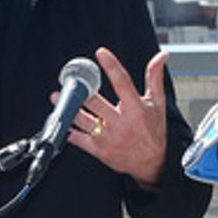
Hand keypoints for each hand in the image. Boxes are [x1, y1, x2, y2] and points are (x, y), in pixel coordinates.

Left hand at [65, 47, 167, 188]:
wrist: (152, 163)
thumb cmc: (153, 131)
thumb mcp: (158, 104)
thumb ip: (154, 79)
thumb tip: (160, 57)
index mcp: (136, 109)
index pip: (123, 83)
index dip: (112, 67)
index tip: (101, 53)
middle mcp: (122, 124)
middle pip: (96, 103)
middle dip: (81, 90)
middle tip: (70, 80)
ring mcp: (109, 138)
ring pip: (83, 120)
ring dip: (68, 108)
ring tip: (57, 97)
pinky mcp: (100, 151)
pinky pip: (80, 140)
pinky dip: (69, 130)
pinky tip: (61, 121)